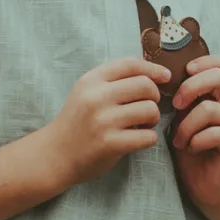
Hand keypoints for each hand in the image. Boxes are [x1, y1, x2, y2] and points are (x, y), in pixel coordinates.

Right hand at [45, 57, 170, 185]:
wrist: (54, 155)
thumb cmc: (76, 124)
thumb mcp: (85, 93)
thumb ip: (111, 83)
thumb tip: (153, 76)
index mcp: (92, 80)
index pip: (130, 64)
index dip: (153, 69)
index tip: (165, 77)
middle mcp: (97, 97)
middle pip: (145, 86)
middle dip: (154, 97)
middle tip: (147, 110)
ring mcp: (104, 121)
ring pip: (150, 110)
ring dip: (153, 119)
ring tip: (142, 126)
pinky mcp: (111, 144)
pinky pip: (148, 136)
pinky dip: (149, 138)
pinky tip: (138, 140)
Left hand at [168, 55, 219, 211]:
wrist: (205, 186)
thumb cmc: (190, 151)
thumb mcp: (180, 120)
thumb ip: (180, 101)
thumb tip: (158, 80)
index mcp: (217, 95)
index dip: (205, 62)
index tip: (185, 73)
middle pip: (217, 77)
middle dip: (190, 88)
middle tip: (175, 106)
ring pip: (210, 108)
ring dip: (186, 125)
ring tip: (179, 141)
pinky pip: (215, 133)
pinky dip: (196, 141)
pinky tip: (191, 149)